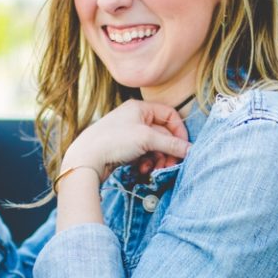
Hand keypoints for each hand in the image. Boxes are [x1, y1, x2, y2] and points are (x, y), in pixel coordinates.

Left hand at [61, 99, 189, 181]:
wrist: (86, 158)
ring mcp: (129, 133)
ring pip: (155, 146)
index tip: (183, 148)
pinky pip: (144, 153)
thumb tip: (191, 150)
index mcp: (140, 108)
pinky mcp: (124, 147)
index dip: (179, 131)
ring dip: (157, 159)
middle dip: (168, 151)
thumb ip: (171, 144)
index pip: (170, 115)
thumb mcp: (146, 139)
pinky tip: (141, 169)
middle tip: (170, 165)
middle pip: (163, 133)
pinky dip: (146, 162)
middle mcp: (135, 117)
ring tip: (153, 169)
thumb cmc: (114, 141)